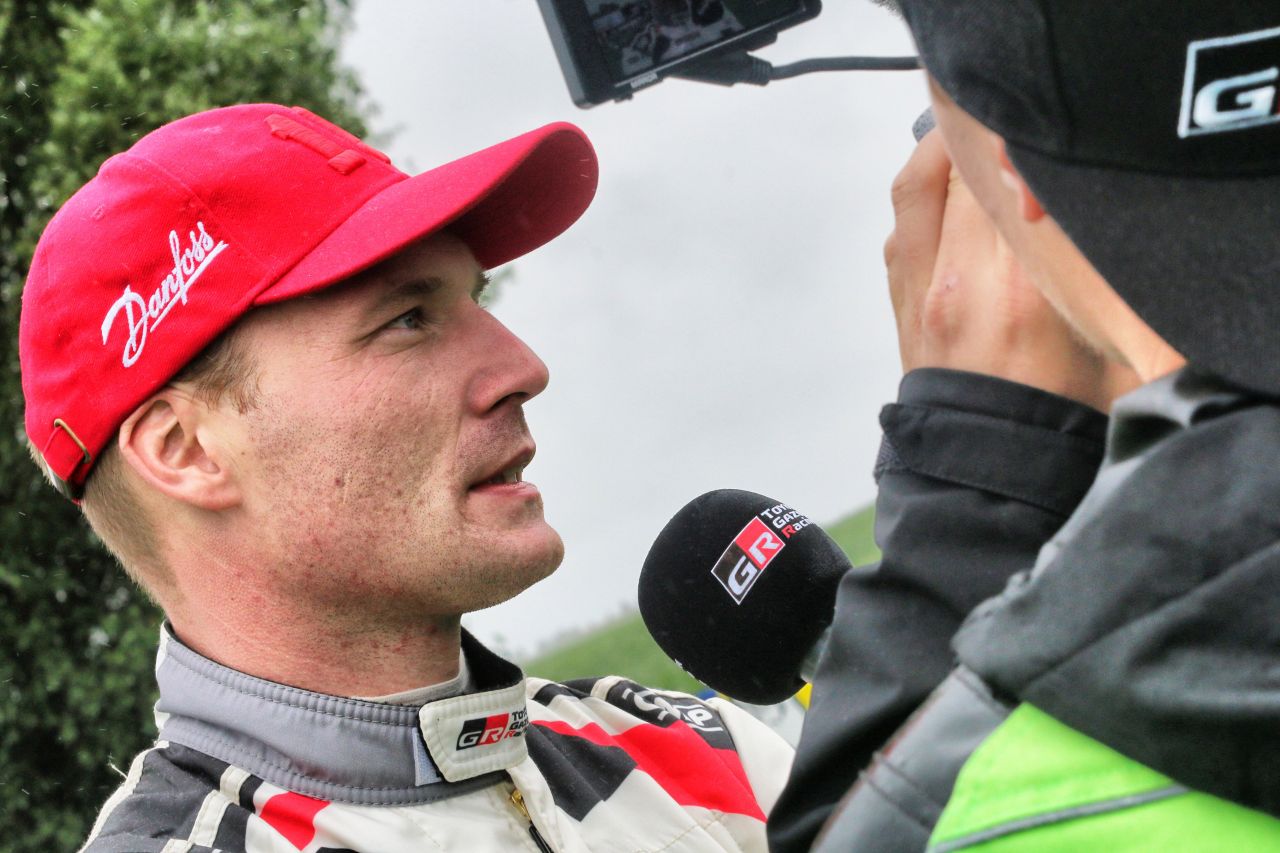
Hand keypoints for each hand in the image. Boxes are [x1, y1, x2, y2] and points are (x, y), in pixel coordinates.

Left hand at [883, 131, 1139, 410]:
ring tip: (968, 141)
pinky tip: (945, 193)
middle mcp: (961, 277)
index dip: (1018, 146)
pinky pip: (900, 224)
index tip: (1035, 139)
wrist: (988, 461)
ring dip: (937, 153)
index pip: (1006, 177)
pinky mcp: (902, 299)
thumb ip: (1086, 270)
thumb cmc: (1055, 408)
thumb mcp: (1101, 336)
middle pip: (957, 166)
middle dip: (980, 137)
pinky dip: (920, 196)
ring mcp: (922, 287)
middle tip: (1004, 130)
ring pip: (914, 185)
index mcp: (1021, 287)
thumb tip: (1077, 210)